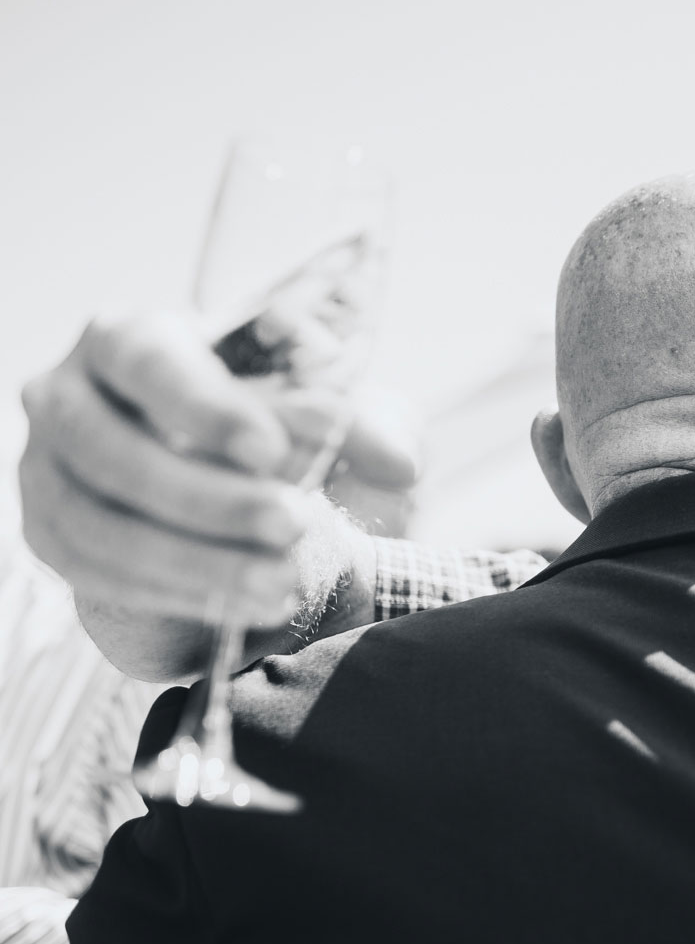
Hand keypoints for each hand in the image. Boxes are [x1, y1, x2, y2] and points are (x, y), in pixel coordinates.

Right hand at [18, 311, 417, 624]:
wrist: (233, 492)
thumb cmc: (279, 428)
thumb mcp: (334, 414)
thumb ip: (368, 425)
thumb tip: (399, 462)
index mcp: (133, 336)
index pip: (151, 361)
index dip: (205, 407)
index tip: (270, 450)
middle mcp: (69, 395)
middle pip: (112, 448)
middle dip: (206, 496)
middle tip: (292, 524)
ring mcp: (46, 469)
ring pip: (101, 524)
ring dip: (194, 560)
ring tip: (281, 582)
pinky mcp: (53, 535)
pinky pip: (98, 575)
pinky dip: (173, 595)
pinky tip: (244, 606)